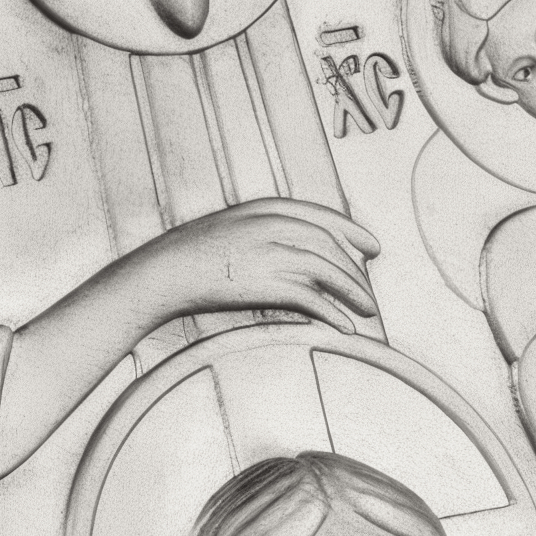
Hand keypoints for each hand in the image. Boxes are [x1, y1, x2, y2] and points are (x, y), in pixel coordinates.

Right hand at [138, 199, 379, 333]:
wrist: (162, 271)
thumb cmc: (190, 255)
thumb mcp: (230, 227)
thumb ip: (262, 230)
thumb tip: (292, 250)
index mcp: (264, 208)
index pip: (322, 216)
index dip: (353, 232)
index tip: (373, 248)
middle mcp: (272, 225)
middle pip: (330, 246)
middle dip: (356, 271)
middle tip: (369, 293)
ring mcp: (270, 252)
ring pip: (329, 270)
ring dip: (355, 293)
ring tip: (368, 312)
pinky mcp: (266, 283)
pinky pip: (313, 298)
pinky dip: (334, 313)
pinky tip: (346, 328)